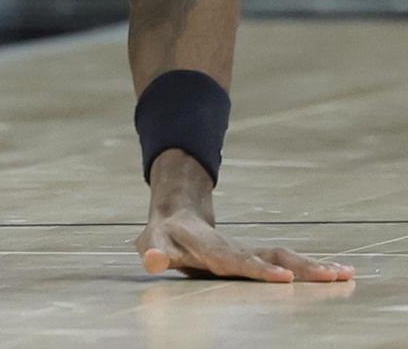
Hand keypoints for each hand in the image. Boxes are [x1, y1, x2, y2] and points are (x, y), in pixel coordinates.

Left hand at [137, 151, 355, 281]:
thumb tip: (151, 261)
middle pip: (271, 258)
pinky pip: (287, 263)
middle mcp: (235, 249)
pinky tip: (338, 273)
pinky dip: (311, 269)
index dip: (258, 270)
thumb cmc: (162, 239)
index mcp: (211, 249)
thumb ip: (154, 254)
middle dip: (301, 269)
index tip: (285, 280)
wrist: (175, 215)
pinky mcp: (256, 257)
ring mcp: (248, 251)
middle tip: (332, 276)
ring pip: (284, 258)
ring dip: (313, 267)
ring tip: (345, 274)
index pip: (237, 261)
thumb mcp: (151, 244)